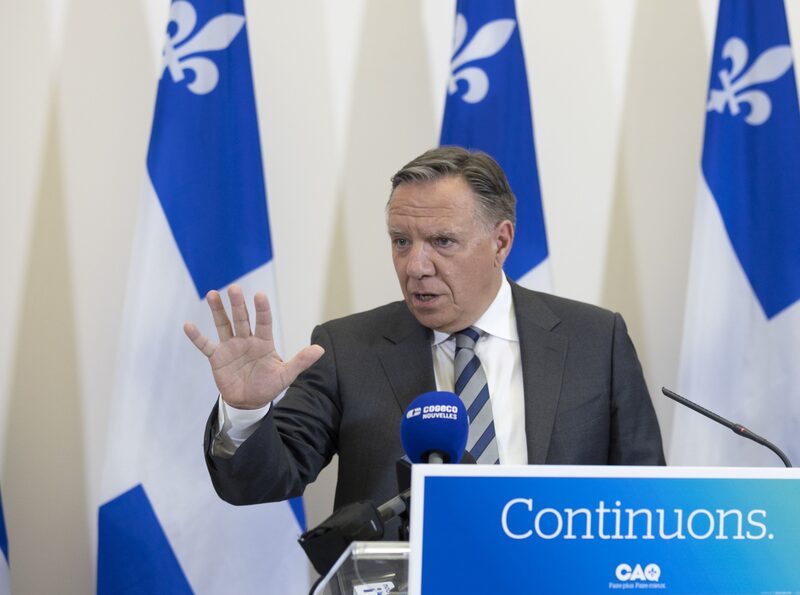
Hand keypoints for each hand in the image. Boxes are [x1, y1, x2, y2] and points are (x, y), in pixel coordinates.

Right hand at [184, 285, 323, 408]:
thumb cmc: (268, 385)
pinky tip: (188, 325)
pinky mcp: (217, 357)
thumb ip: (300, 362)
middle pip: (242, 318)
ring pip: (223, 324)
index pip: (263, 322)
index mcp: (264, 342)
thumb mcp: (286, 375)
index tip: (259, 295)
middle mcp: (246, 339)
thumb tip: (320, 350)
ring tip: (213, 294)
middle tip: (234, 288)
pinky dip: (196, 336)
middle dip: (238, 304)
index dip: (262, 309)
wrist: (249, 402)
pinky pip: (205, 345)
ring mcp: (231, 346)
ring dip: (217, 310)